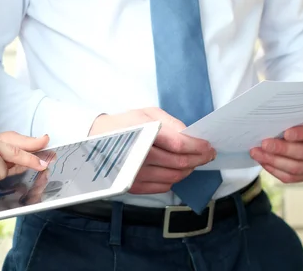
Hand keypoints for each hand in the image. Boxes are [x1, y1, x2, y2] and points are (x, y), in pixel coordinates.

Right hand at [89, 108, 215, 193]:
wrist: (93, 141)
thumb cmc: (123, 124)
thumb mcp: (146, 113)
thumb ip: (170, 123)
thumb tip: (191, 136)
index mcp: (142, 133)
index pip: (179, 145)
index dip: (198, 147)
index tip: (209, 146)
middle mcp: (138, 156)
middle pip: (180, 163)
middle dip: (198, 159)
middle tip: (207, 154)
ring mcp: (135, 174)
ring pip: (174, 177)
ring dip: (187, 170)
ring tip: (192, 161)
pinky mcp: (133, 186)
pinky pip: (163, 187)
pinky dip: (174, 179)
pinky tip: (174, 169)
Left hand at [250, 118, 302, 182]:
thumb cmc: (299, 122)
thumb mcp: (300, 116)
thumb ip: (292, 118)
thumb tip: (271, 121)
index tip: (286, 133)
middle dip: (282, 149)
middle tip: (264, 144)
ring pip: (297, 168)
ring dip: (274, 160)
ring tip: (257, 152)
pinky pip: (290, 177)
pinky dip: (274, 169)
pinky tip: (262, 161)